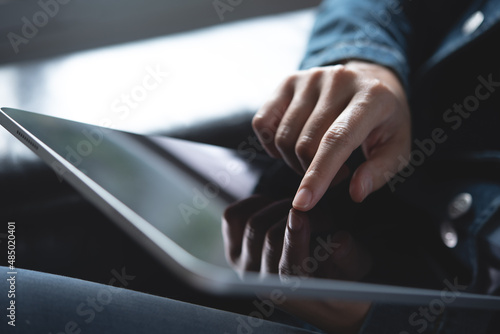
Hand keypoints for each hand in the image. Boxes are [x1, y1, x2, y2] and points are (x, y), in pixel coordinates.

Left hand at [222, 196, 371, 333]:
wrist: (313, 287)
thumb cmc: (340, 277)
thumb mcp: (357, 269)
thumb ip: (350, 257)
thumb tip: (340, 241)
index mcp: (293, 292)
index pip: (289, 268)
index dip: (293, 239)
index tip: (300, 215)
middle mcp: (262, 281)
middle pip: (270, 238)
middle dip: (296, 215)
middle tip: (319, 208)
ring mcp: (243, 265)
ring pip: (253, 224)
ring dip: (278, 207)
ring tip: (300, 209)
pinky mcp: (233, 248)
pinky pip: (233, 217)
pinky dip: (253, 203)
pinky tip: (272, 205)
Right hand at [252, 60, 410, 209]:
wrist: (369, 78)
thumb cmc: (383, 119)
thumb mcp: (397, 147)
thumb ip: (380, 172)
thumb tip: (356, 192)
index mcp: (371, 97)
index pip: (337, 139)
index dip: (318, 174)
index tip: (303, 203)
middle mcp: (338, 80)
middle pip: (306, 144)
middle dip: (312, 173)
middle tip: (333, 175)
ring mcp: (310, 77)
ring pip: (284, 137)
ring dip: (294, 161)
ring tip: (317, 158)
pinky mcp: (289, 80)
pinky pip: (263, 123)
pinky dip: (271, 145)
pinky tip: (291, 146)